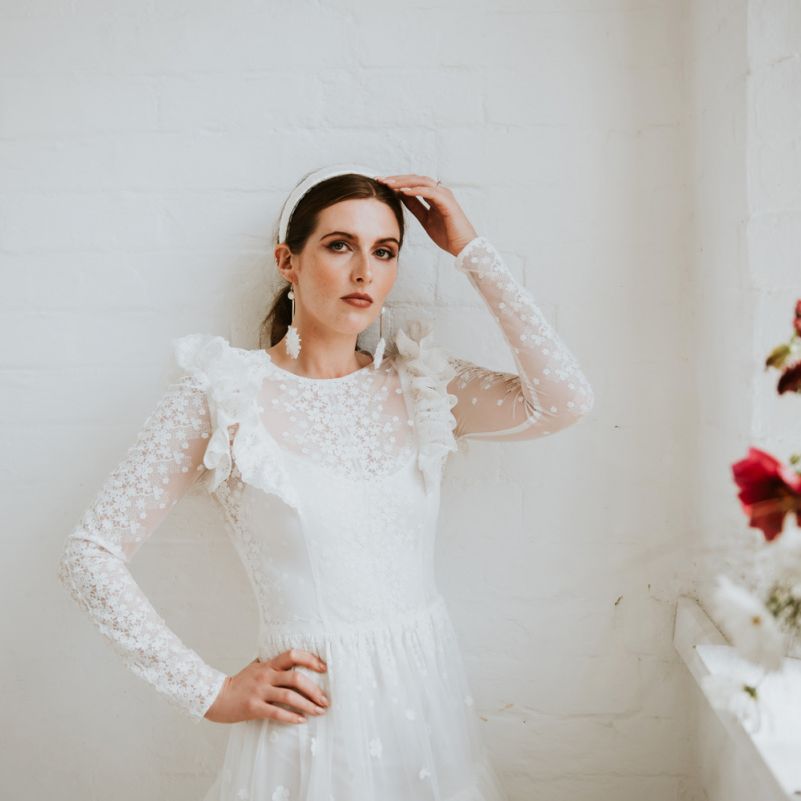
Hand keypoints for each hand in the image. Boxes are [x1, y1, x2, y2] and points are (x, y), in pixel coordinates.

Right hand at [204, 648, 329, 724]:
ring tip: (319, 711)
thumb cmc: (239, 682)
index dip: (310, 660)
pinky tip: (301, 720)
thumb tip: (292, 659)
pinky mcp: (254, 708)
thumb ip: (272, 663)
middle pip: (295, 678)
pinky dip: (291, 717)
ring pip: (289, 696)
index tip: (324, 668)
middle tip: (325, 700)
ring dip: (307, 705)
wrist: (215, 697)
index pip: (293, 655)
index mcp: (268, 664)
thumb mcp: (256, 667)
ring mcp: (259, 691)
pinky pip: (277, 712)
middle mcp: (265, 675)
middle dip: (314, 689)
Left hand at [375, 174, 477, 256]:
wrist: (463, 247)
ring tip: (389, 184)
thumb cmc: (447, 235)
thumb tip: (400, 196)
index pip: (413, 183)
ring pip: (421, 182)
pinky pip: (429, 192)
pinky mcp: (447, 202)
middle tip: (380, 179)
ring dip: (403, 182)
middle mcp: (440, 192)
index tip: (381, 183)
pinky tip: (403, 191)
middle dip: (396, 178)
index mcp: (434, 195)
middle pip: (415, 179)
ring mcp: (444, 195)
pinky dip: (416, 190)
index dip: (397, 182)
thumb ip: (415, 207)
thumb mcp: (425, 220)